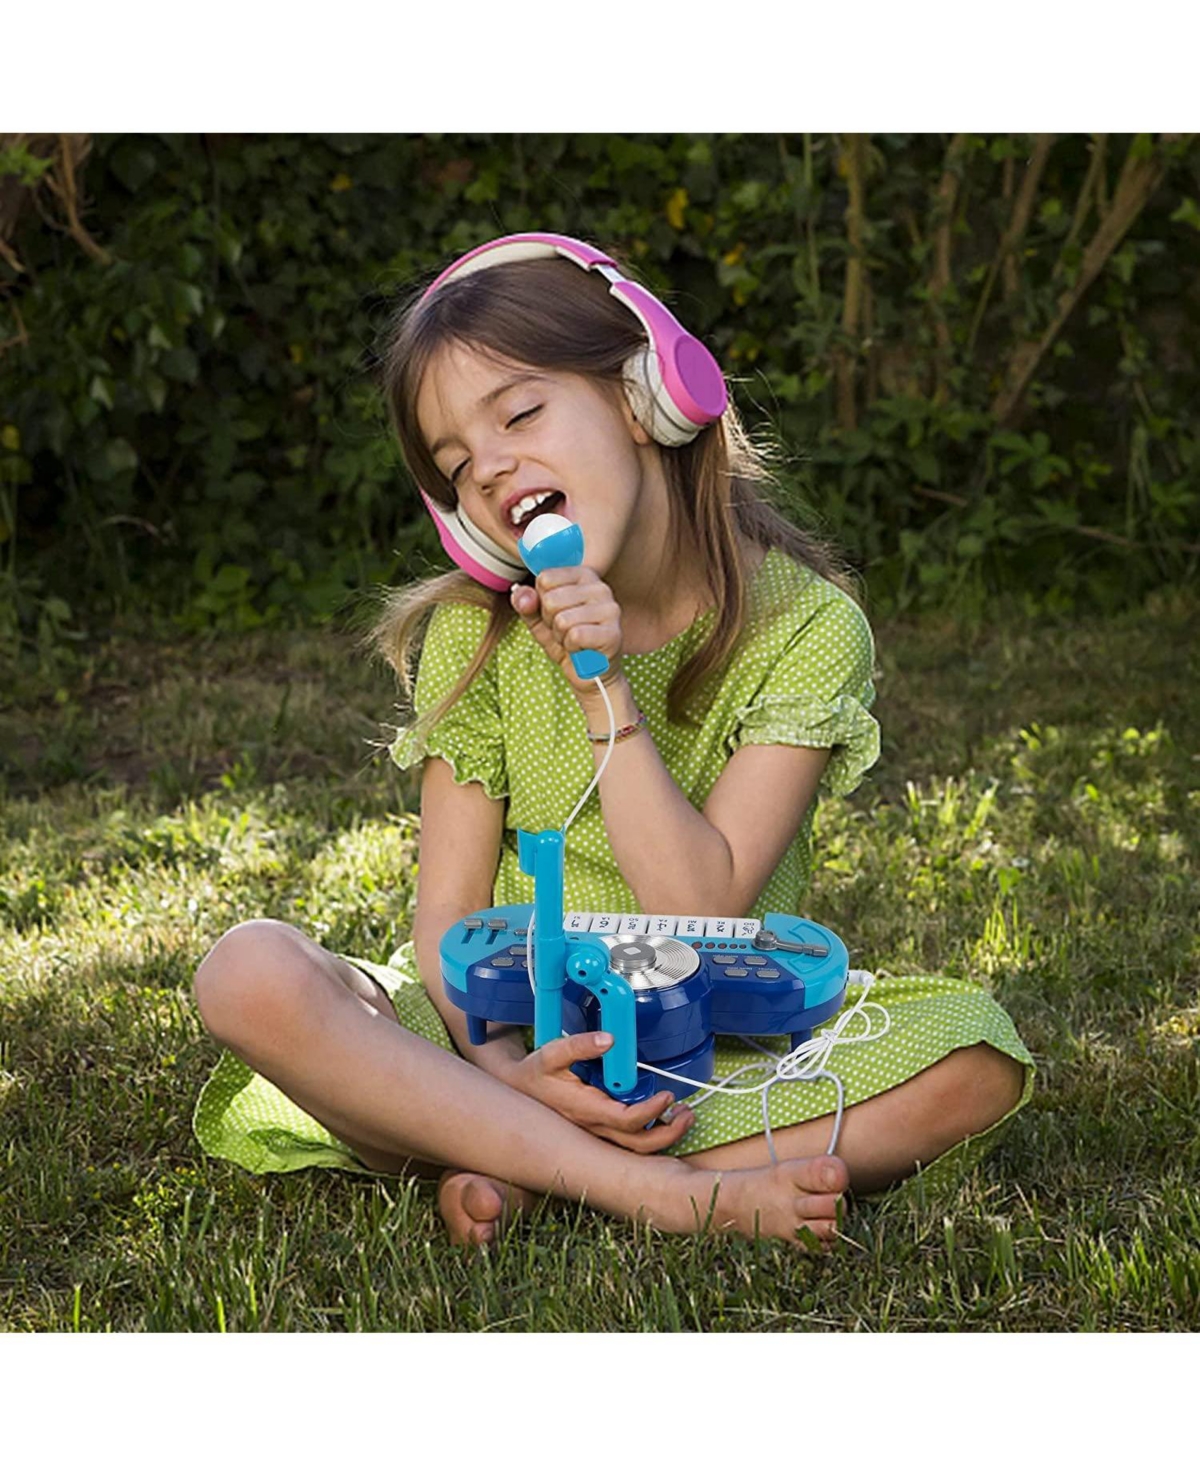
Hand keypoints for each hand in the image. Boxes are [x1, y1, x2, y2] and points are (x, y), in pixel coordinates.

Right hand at [507, 1031, 694, 1152]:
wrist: (516, 1092)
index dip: (651, 1112)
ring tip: (683, 1116)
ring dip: (665, 1136)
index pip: (626, 1121)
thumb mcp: (551, 1054)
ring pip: (637, 1148)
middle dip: (669, 1133)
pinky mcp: (599, 1131)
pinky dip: (651, 1133)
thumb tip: (608, 1039)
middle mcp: (594, 1128)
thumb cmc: (534, 1074)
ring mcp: (597, 1133)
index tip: (667, 1095)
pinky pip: (629, 1142)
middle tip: (688, 1113)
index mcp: (585, 1110)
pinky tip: (663, 1118)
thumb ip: (579, 1045)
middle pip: (639, 1144)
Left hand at [510, 566, 623, 697]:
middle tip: (565, 631)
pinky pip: (575, 635)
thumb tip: (521, 593)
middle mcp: (600, 587)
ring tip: (574, 641)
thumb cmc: (567, 641)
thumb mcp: (539, 620)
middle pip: (551, 599)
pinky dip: (571, 647)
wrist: (589, 673)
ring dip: (561, 637)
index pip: (545, 578)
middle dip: (551, 622)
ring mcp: (610, 610)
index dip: (542, 601)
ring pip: (562, 619)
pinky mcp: (613, 633)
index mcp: (584, 576)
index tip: (557, 614)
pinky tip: (582, 649)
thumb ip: (526, 603)